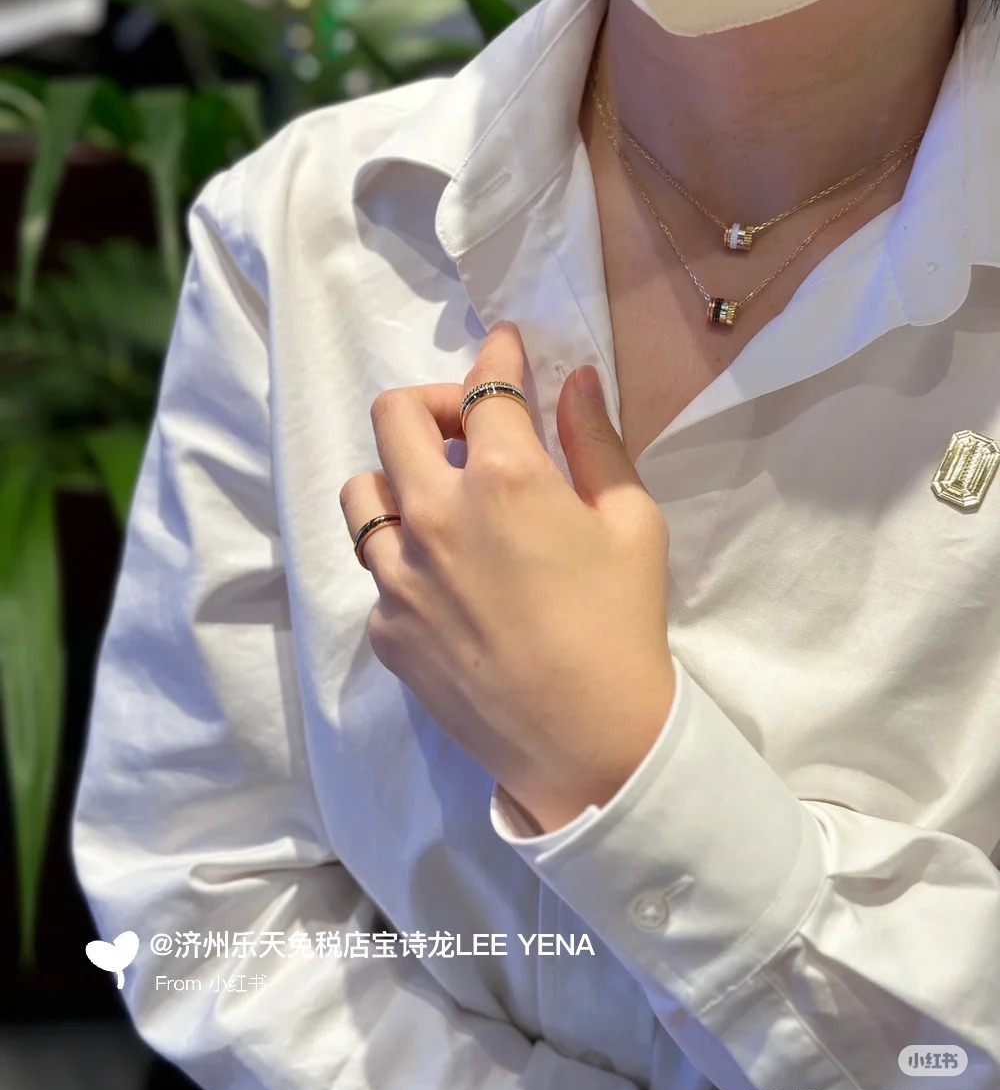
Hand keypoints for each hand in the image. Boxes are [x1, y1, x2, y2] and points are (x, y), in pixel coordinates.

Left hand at [338, 320, 675, 833]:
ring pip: (362, 489)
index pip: (484, 385)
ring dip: (398, 477)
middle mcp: (435, 514)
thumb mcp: (632, 523)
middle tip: (470, 428)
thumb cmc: (623, 626)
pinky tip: (452, 584)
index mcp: (505, 478)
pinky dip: (408, 557)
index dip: (497, 353)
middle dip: (433, 404)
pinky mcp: (384, 625)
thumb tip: (575, 379)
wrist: (587, 743)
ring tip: (442, 503)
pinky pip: (377, 567)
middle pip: (393, 414)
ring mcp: (398, 574)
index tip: (504, 346)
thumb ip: (596, 440)